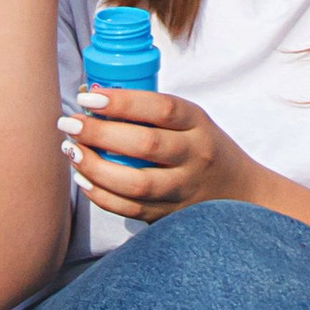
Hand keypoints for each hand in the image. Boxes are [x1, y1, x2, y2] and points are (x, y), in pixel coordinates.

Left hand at [60, 84, 261, 220]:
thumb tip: (90, 94)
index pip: (161, 108)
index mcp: (198, 124)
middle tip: (70, 123)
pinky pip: (131, 210)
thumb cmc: (202, 146)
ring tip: (72, 151)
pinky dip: (102, 195)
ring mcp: (184, 190)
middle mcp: (194, 157)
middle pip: (146, 145)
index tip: (87, 97)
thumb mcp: (189, 120)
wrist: (240, 193)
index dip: (122, 101)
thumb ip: (149, 110)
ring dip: (96, 167)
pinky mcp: (171, 215)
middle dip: (100, 133)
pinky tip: (83, 178)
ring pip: (136, 183)